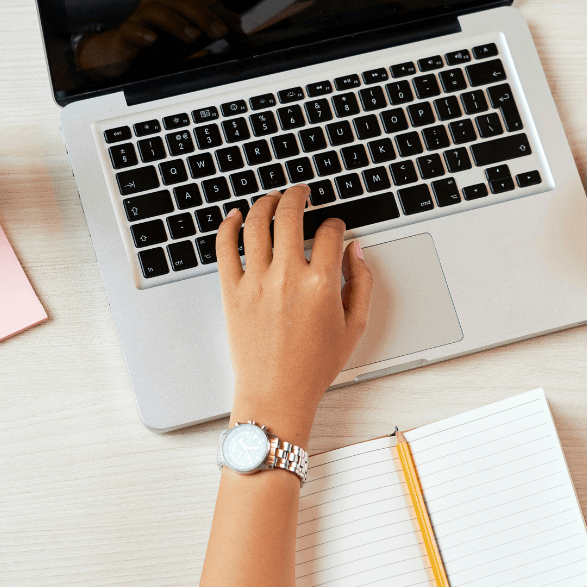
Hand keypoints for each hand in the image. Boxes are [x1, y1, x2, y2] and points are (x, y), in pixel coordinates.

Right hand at [75, 0, 242, 72]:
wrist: (124, 54)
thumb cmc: (160, 43)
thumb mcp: (189, 36)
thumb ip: (210, 29)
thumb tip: (237, 24)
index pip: (200, 0)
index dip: (218, 12)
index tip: (235, 27)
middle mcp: (157, 2)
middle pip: (180, 0)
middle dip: (203, 16)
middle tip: (219, 32)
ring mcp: (139, 16)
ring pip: (157, 10)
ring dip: (176, 22)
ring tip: (192, 36)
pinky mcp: (125, 33)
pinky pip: (131, 29)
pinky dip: (143, 33)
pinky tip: (153, 40)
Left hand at [215, 186, 372, 445]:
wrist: (275, 395)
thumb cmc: (314, 368)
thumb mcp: (353, 327)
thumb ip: (360, 283)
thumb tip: (355, 250)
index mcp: (321, 284)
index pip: (329, 233)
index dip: (335, 224)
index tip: (334, 228)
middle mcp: (287, 277)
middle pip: (290, 215)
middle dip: (298, 195)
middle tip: (300, 192)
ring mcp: (256, 282)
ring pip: (257, 223)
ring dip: (266, 203)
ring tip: (272, 199)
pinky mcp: (232, 291)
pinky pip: (225, 247)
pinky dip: (229, 226)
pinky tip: (236, 217)